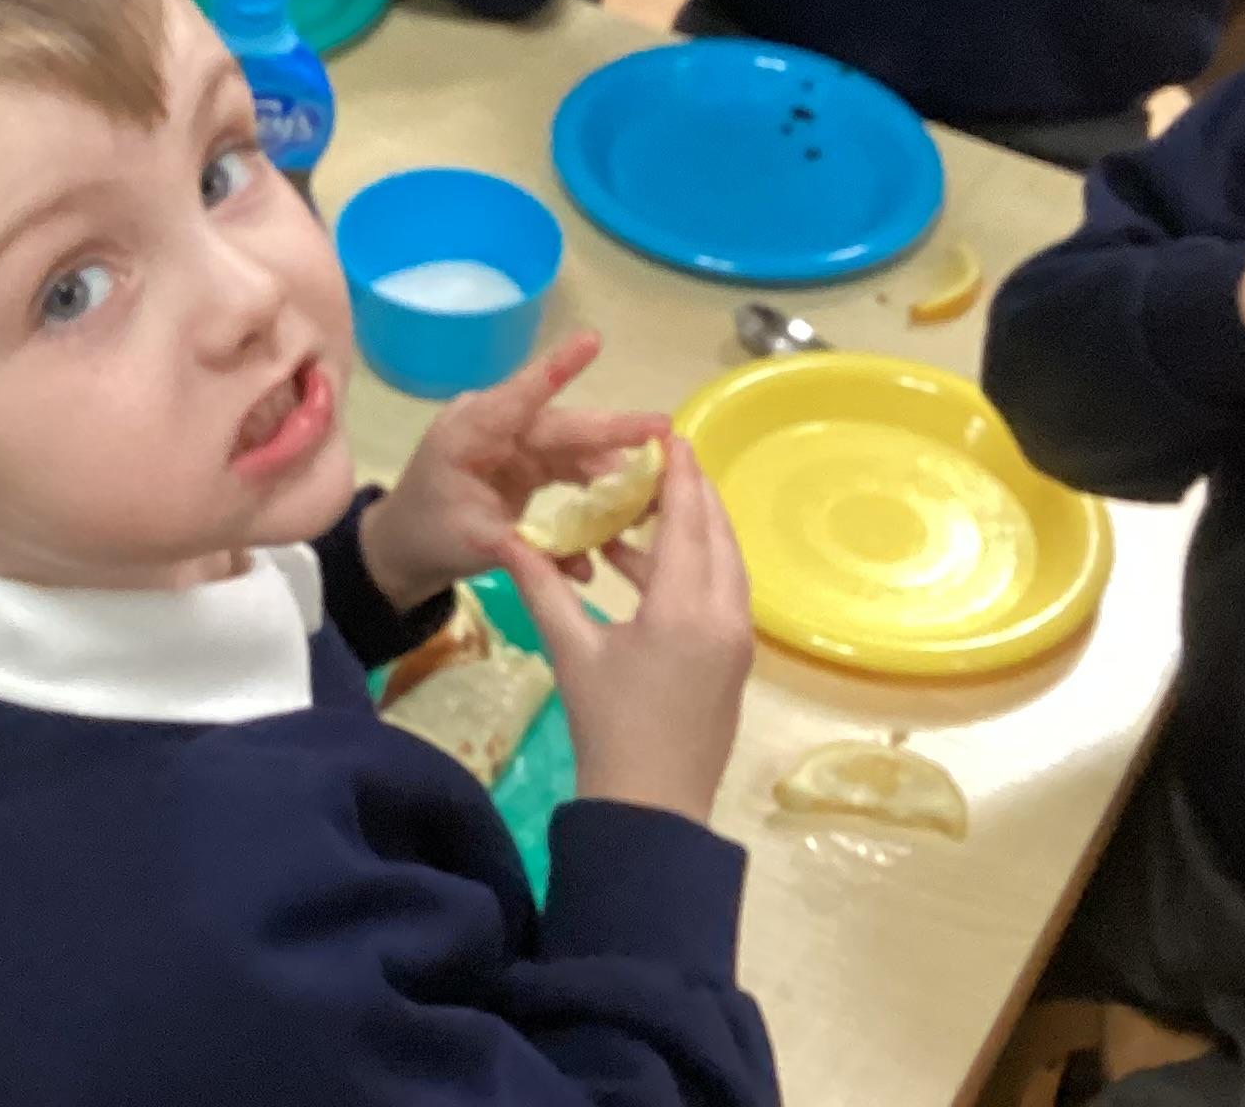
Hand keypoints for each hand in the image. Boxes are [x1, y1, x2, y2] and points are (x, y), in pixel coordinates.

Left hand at [361, 333, 674, 611]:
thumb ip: (525, 546)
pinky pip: (570, 470)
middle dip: (614, 429)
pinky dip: (595, 491)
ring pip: (572, 449)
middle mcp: (497, 428)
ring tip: (658, 479)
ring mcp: (515, 444)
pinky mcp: (527, 465)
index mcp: (472, 431)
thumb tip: (582, 566)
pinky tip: (623, 517)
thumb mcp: (471, 542)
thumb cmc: (427, 535)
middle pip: (561, 426)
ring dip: (612, 468)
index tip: (593, 340)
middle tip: (664, 428)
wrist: (404, 550)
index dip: (558, 368)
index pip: (521, 396)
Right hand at [502, 438, 753, 831]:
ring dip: (692, 529)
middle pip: (716, 533)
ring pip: (724, 562)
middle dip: (690, 493)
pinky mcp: (735, 659)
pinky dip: (693, 565)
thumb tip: (507, 536)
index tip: (667, 433)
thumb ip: (543, 586)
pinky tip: (647, 564)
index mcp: (685, 607)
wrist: (652, 811)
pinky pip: (721, 590)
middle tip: (658, 460)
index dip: (677, 473)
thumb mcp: (571, 652)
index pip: (686, 519)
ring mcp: (737, 639)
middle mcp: (725, 615)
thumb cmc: (608, 728)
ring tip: (643, 506)